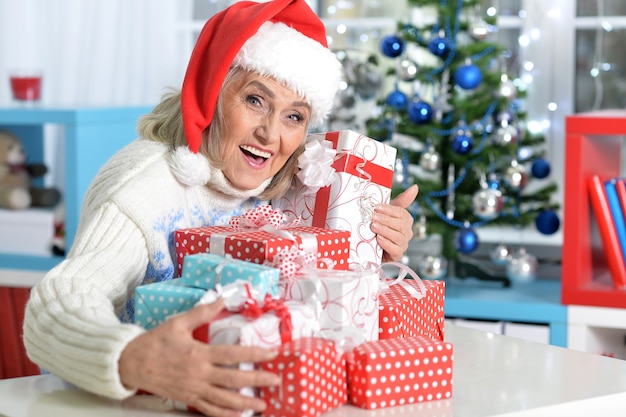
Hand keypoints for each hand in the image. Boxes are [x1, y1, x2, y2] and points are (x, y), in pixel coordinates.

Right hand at [119, 298, 280, 416]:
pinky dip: (224, 414)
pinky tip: (237, 415)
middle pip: (234, 379)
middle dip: (258, 380)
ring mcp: (194, 389)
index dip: (255, 354)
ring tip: (263, 404)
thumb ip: (202, 312)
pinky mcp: (187, 399)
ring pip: (224, 399)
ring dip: (245, 403)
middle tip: (276, 380)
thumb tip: (222, 299)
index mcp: (199, 353)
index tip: (272, 354)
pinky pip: (208, 409)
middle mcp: (200, 374)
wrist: (130, 364)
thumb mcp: (177, 323)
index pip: (234, 354)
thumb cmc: (155, 342)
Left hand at [371, 184, 418, 262]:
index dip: (389, 210)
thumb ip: (401, 201)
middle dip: (386, 220)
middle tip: (373, 217)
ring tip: (374, 227)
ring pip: (397, 237)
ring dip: (385, 231)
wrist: (372, 244)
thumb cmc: (381, 225)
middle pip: (400, 225)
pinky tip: (379, 239)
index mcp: (406, 219)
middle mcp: (407, 232)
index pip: (401, 213)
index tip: (377, 207)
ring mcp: (403, 244)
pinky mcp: (397, 255)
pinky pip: (395, 249)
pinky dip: (386, 244)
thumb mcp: (387, 212)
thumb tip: (415, 187)